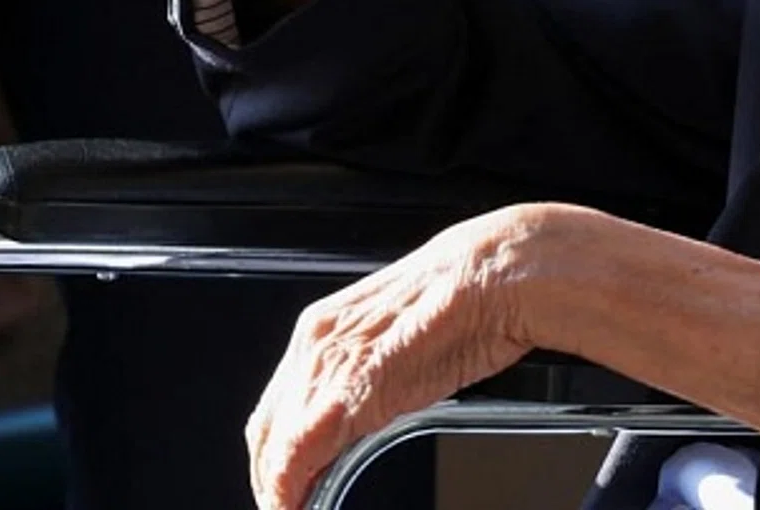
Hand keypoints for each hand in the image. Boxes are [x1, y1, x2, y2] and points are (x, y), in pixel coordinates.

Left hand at [243, 207, 546, 509]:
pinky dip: (290, 488)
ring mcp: (327, 366)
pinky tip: (296, 506)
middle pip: (267, 429)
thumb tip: (368, 410)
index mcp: (323, 328)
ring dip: (280, 488)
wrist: (493, 273)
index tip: (287, 484)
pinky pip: (298, 452)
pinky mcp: (347, 392)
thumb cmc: (466, 301)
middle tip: (289, 507)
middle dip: (271, 476)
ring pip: (275, 444)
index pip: (278, 404)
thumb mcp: (403, 339)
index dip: (276, 451)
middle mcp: (314, 343)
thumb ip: (373, 373)